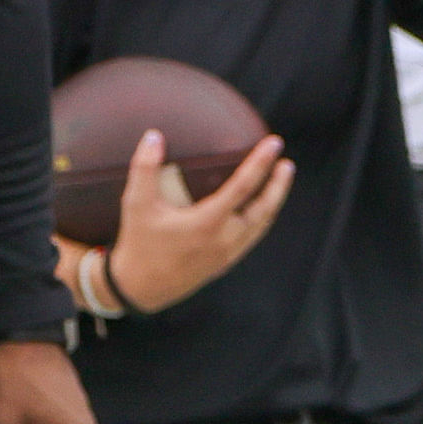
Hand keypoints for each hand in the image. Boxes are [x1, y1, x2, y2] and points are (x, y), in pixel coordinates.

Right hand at [87, 130, 291, 313]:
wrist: (142, 288)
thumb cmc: (139, 243)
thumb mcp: (136, 204)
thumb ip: (145, 168)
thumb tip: (153, 135)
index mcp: (207, 223)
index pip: (243, 187)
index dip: (260, 163)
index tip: (274, 144)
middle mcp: (224, 239)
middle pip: (264, 208)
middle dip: (278, 184)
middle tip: (285, 163)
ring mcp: (228, 252)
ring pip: (261, 224)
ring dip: (274, 200)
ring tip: (280, 179)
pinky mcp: (226, 261)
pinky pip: (252, 235)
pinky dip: (262, 218)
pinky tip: (262, 206)